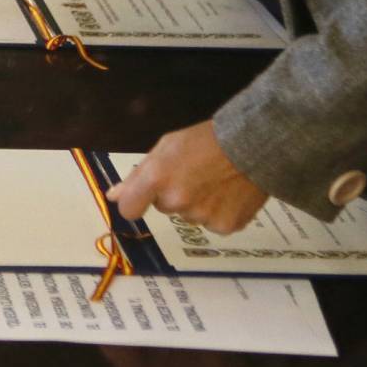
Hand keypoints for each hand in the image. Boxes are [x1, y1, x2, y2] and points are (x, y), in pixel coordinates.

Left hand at [107, 120, 267, 235]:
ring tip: (215, 181)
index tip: (142, 198)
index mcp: (157, 178)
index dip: (134, 203)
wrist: (253, 144)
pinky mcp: (226, 227)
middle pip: (164, 207)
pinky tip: (229, 193)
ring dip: (197, 204)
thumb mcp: (166, 147)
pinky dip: (219, 213)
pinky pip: (213, 225)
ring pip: (189, 216)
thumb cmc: (205, 140)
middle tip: (193, 174)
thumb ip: (138, 175)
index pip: (129, 209)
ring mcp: (202, 217)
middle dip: (173, 194)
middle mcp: (176, 201)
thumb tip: (113, 196)